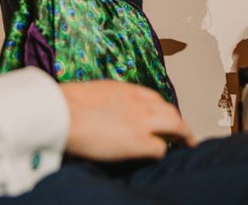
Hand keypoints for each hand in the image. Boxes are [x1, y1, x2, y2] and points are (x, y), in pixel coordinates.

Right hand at [60, 80, 194, 160]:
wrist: (61, 112)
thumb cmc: (63, 105)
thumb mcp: (88, 94)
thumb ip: (102, 102)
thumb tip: (98, 112)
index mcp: (124, 89)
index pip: (152, 98)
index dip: (159, 109)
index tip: (160, 116)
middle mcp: (138, 102)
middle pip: (170, 111)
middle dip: (178, 121)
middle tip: (183, 132)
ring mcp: (142, 121)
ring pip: (176, 126)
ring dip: (182, 135)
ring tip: (187, 143)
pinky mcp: (140, 142)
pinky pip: (160, 149)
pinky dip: (160, 152)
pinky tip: (157, 157)